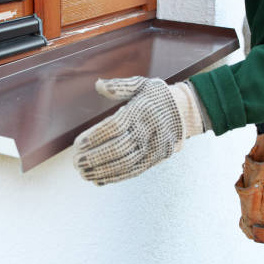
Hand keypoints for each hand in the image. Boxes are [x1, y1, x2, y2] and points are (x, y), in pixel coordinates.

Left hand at [73, 76, 204, 185]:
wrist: (187, 111)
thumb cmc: (158, 96)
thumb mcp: (142, 84)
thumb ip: (119, 86)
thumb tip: (98, 85)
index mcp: (141, 111)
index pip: (115, 127)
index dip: (96, 137)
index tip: (78, 144)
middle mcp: (148, 130)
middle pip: (118, 148)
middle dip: (95, 157)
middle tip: (76, 162)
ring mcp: (153, 147)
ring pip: (125, 163)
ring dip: (102, 170)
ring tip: (83, 173)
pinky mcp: (156, 159)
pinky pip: (134, 171)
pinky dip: (115, 177)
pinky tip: (99, 179)